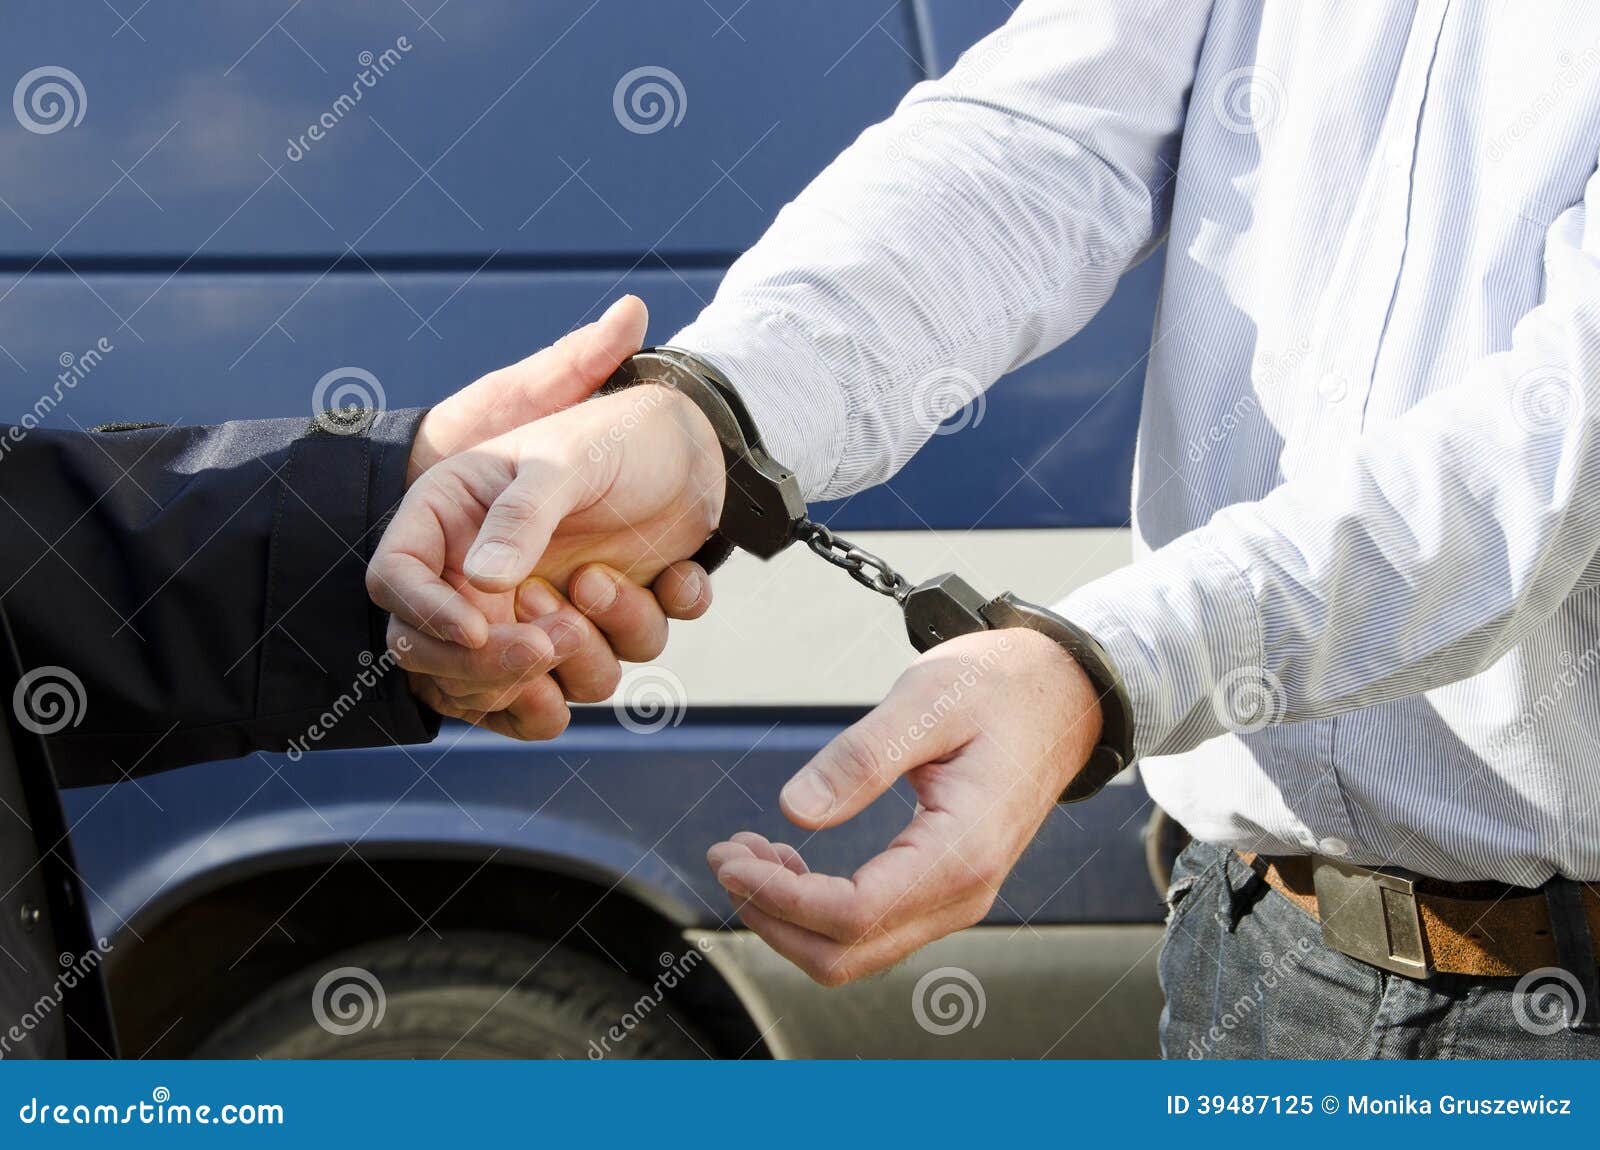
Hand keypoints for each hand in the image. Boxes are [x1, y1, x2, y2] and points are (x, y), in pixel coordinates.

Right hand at [371, 376, 726, 734]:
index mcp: (453, 518)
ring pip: (542, 682)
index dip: (424, 617)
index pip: (396, 580)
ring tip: (606, 578)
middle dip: (504, 666)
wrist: (701, 448)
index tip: (475, 630)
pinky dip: (643, 631)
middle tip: (554, 638)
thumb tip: (480, 583)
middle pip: (454, 660)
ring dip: (585, 648)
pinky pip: (610, 670)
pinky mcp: (596, 631)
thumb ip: (522, 516)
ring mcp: (540, 610)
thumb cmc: (620, 437)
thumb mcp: (568, 460)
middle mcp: (485, 574)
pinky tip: (674, 579)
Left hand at [705, 628, 1102, 985]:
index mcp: (960, 852)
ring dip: (789, 915)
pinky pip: (871, 925)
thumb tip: (796, 810)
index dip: (777, 897)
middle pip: (844, 955)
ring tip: (750, 851)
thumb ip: (862, 758)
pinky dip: (817, 907)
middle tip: (727, 856)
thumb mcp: (927, 700)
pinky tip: (788, 858)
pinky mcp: (944, 886)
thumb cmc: (1000, 687)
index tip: (728, 855)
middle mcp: (963, 893)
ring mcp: (956, 897)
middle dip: (771, 916)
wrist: (1063, 693)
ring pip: (854, 951)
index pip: (851, 914)